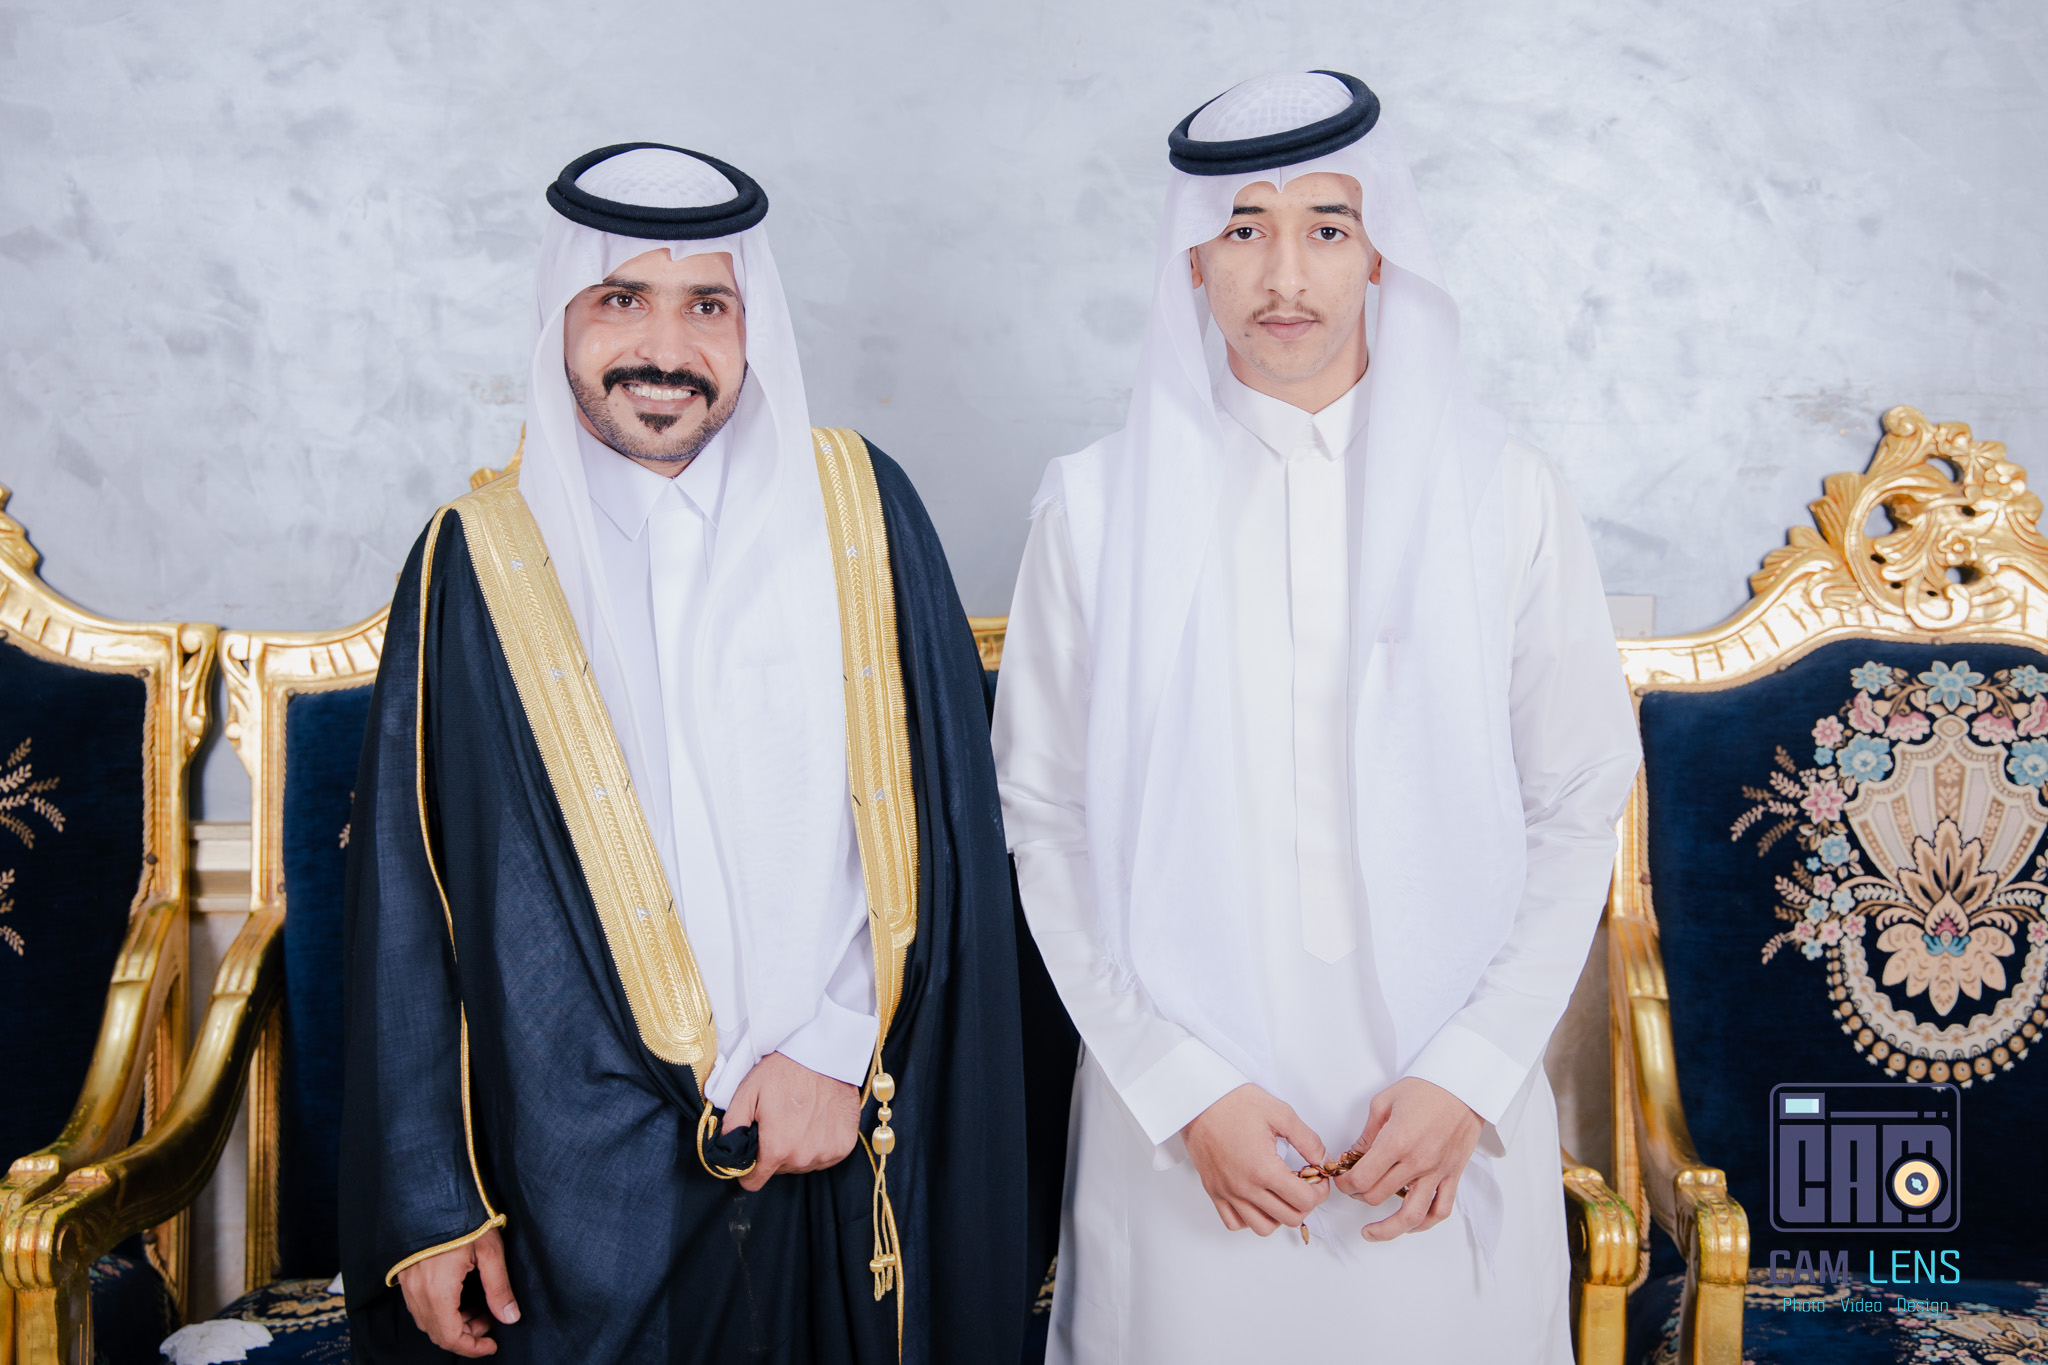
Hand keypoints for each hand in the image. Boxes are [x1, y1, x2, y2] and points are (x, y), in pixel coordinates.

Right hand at [395, 1227, 517, 1356]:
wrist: (432, 1190)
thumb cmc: (464, 1217)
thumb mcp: (489, 1250)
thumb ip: (499, 1287)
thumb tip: (511, 1317)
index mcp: (438, 1291)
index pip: (450, 1337)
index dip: (472, 1348)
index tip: (492, 1344)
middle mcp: (417, 1292)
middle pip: (437, 1332)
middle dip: (466, 1335)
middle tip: (489, 1321)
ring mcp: (408, 1283)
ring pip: (427, 1320)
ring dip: (452, 1323)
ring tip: (478, 1307)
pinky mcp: (405, 1273)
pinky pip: (419, 1305)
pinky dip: (439, 1310)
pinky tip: (459, 1296)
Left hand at [721, 1051, 861, 1191]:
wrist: (824, 1054)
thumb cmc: (784, 1071)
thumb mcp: (748, 1093)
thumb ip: (732, 1127)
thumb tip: (723, 1153)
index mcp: (777, 1148)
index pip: (754, 1182)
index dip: (748, 1170)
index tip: (752, 1155)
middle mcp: (803, 1157)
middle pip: (780, 1171)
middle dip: (775, 1153)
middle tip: (779, 1124)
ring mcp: (827, 1153)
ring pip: (802, 1164)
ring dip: (798, 1149)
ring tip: (799, 1120)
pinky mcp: (844, 1146)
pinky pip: (824, 1157)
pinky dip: (819, 1144)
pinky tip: (817, 1121)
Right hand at [1182, 1084, 1330, 1235]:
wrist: (1197, 1100)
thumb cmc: (1234, 1102)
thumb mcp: (1280, 1113)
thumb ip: (1308, 1140)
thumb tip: (1323, 1160)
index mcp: (1263, 1169)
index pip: (1305, 1201)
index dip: (1320, 1191)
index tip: (1317, 1177)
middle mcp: (1245, 1187)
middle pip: (1289, 1218)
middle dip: (1304, 1203)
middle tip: (1303, 1183)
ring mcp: (1227, 1193)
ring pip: (1263, 1227)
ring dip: (1279, 1215)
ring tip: (1280, 1192)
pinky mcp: (1214, 1192)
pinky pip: (1234, 1223)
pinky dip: (1249, 1218)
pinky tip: (1257, 1198)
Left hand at [1335, 1076, 1482, 1240]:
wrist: (1465, 1086)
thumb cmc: (1427, 1088)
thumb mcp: (1385, 1102)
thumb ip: (1367, 1133)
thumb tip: (1353, 1155)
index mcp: (1396, 1142)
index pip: (1362, 1179)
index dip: (1345, 1184)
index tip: (1341, 1180)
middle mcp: (1417, 1162)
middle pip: (1378, 1197)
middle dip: (1358, 1196)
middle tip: (1352, 1190)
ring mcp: (1437, 1172)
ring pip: (1410, 1216)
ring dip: (1387, 1229)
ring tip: (1372, 1233)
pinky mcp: (1453, 1176)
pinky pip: (1440, 1211)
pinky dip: (1424, 1224)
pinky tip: (1410, 1226)